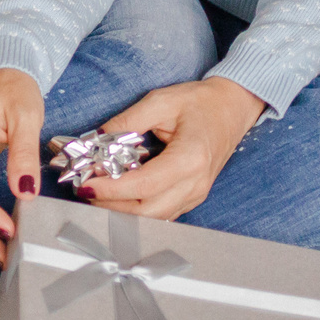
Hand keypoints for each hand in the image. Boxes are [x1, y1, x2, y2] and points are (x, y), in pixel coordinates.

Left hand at [86, 77, 267, 221]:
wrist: (234, 107)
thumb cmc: (202, 102)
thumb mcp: (161, 101)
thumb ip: (127, 121)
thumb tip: (96, 140)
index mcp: (190, 158)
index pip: (144, 186)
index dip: (111, 189)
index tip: (86, 183)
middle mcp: (195, 183)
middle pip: (147, 212)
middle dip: (111, 205)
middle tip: (86, 189)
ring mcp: (196, 194)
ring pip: (154, 218)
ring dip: (122, 210)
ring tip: (98, 192)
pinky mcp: (192, 197)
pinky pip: (162, 213)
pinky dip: (137, 209)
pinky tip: (119, 195)